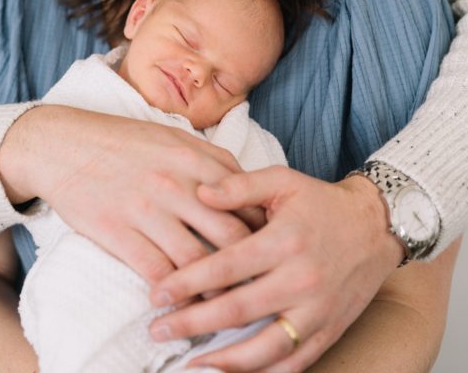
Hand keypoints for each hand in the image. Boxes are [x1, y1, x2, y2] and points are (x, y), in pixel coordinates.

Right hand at [0, 105, 251, 282]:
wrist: (62, 144)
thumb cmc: (120, 141)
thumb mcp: (171, 136)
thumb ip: (209, 161)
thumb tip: (245, 190)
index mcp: (193, 156)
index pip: (247, 199)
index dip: (265, 230)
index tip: (271, 251)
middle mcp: (176, 182)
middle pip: (232, 236)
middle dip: (250, 267)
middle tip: (258, 287)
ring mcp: (147, 208)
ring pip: (199, 263)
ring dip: (215, 291)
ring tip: (223, 307)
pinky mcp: (119, 231)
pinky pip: (158, 274)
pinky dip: (174, 296)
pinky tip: (181, 306)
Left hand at [148, 167, 403, 371]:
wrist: (375, 226)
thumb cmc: (320, 201)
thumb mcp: (281, 179)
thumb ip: (240, 185)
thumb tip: (200, 193)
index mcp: (284, 241)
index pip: (226, 267)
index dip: (187, 282)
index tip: (158, 293)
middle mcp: (301, 279)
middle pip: (238, 310)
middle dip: (193, 324)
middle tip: (158, 330)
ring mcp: (318, 310)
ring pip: (265, 348)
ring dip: (224, 361)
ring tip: (190, 363)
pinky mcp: (330, 330)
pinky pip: (295, 363)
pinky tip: (235, 372)